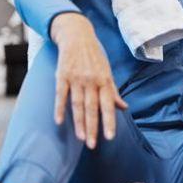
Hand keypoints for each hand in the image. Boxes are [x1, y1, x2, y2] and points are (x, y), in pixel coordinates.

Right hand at [50, 13, 127, 148]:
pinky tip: (59, 122)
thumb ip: (113, 92)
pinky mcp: (63, 76)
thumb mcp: (107, 72)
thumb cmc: (95, 58)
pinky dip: (60, 108)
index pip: (108, 105)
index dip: (109, 121)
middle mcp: (92, 81)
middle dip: (94, 127)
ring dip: (79, 123)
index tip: (110, 137)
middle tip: (93, 145)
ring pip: (78, 104)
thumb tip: (124, 107)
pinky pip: (61, 94)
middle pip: (92, 108)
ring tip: (81, 138)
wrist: (78, 37)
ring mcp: (77, 78)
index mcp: (105, 81)